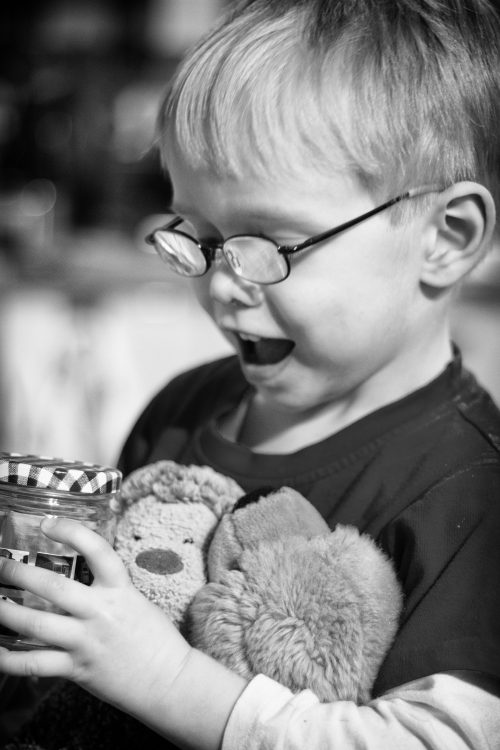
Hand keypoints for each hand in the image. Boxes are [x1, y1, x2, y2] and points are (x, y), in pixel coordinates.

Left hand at [0, 517, 191, 717]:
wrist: (169, 681)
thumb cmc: (154, 638)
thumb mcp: (136, 601)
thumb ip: (107, 589)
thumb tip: (75, 576)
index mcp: (120, 589)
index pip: (97, 550)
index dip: (71, 532)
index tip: (47, 523)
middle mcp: (101, 612)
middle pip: (53, 586)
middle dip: (20, 573)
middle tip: (1, 565)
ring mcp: (87, 641)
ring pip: (36, 625)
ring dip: (6, 612)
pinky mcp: (77, 669)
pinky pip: (35, 664)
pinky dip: (9, 660)